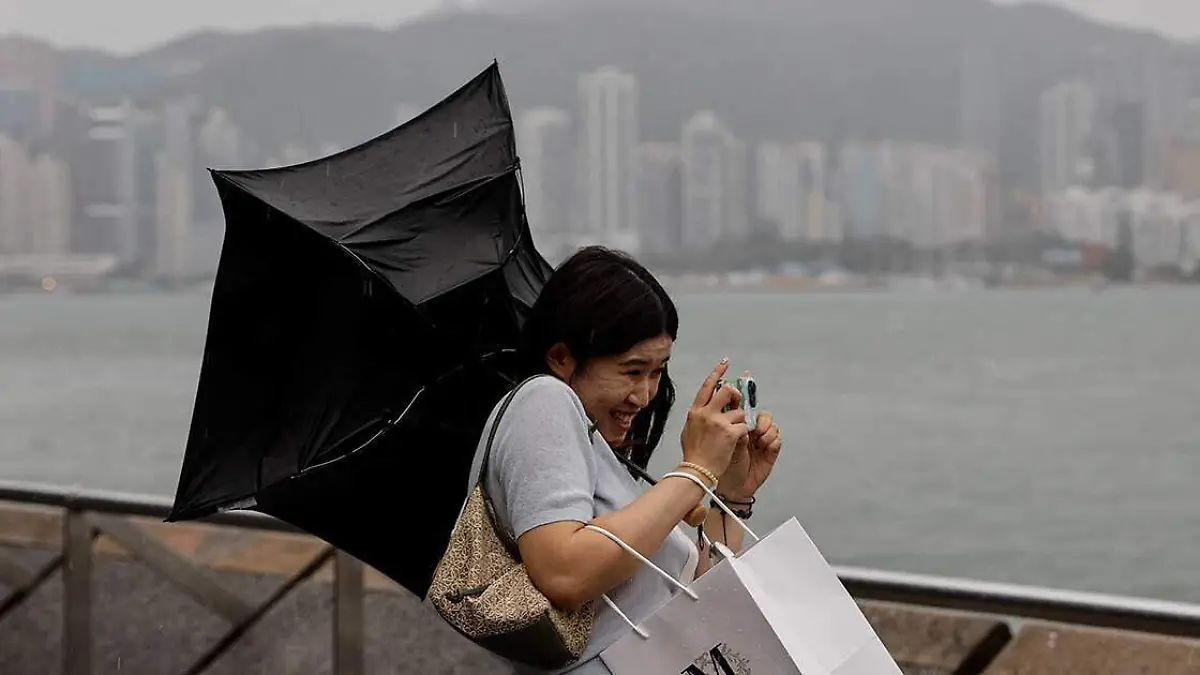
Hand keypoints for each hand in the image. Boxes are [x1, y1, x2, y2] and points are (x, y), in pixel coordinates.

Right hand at [680, 359, 748, 478]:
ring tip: (732, 435)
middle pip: (727, 391)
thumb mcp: (689, 430)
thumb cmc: (693, 454)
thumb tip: (705, 408)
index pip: (707, 386)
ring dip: (740, 422)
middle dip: (736, 395)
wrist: (697, 471)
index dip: (717, 372)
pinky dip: (743, 434)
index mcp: (695, 411)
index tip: (725, 363)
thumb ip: (698, 417)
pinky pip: (744, 426)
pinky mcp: (730, 432)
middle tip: (737, 402)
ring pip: (739, 411)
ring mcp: (719, 422)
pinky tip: (735, 442)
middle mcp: (706, 413)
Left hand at [717, 407, 781, 500]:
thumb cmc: (726, 467)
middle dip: (763, 421)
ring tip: (760, 442)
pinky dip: (773, 442)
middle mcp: (752, 434)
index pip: (748, 413)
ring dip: (769, 432)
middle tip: (757, 429)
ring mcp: (762, 442)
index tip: (748, 417)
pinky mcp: (771, 452)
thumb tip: (743, 424)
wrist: (733, 487)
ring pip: (773, 428)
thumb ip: (736, 435)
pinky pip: (778, 441)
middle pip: (764, 418)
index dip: (750, 412)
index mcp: (740, 429)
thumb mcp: (728, 448)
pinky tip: (765, 448)